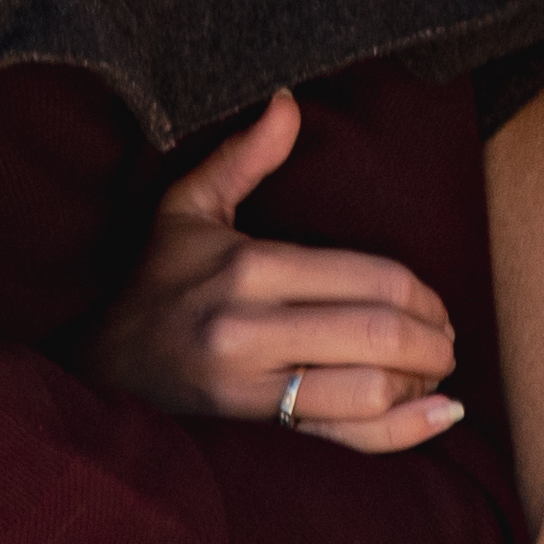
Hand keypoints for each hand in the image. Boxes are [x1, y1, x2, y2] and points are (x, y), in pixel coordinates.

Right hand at [92, 94, 465, 453]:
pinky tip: (439, 416)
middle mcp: (249, 330)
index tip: (435, 303)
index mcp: (246, 268)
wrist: (97, 371)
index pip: (370, 279)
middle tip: (446, 340)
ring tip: (429, 374)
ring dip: (421, 383)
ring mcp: (252, 391)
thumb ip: (243, 158)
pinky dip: (405, 432)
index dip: (423, 294)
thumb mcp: (186, 211)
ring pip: (369, 390)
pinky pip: (347, 441)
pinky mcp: (256, 437)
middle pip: (379, 335)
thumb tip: (288, 102)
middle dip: (433, 340)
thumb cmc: (155, 285)